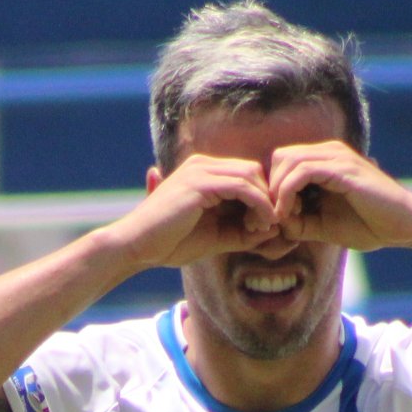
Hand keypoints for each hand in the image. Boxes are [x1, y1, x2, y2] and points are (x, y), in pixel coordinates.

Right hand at [112, 155, 285, 269]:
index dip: (264, 199)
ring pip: (251, 175)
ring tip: (266, 227)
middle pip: (253, 170)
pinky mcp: (199, 183)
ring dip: (266, 202)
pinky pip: (241, 186)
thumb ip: (243, 231)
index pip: (247, 175)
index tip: (268, 226)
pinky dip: (258, 204)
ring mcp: (200, 170)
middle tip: (270, 226)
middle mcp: (203, 165)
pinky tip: (261, 224)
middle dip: (269, 197)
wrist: (137, 246)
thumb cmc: (172, 243)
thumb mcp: (217, 236)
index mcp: (204, 173)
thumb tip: (274, 229)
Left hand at [265, 142, 411, 251]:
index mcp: (325, 161)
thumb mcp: (324, 225)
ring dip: (277, 192)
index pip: (284, 162)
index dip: (273, 189)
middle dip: (270, 187)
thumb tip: (276, 223)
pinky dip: (288, 192)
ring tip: (281, 218)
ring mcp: (336, 157)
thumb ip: (300, 222)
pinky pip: (302, 171)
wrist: (404, 225)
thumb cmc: (369, 225)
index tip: (275, 218)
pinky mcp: (342, 169)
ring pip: (288, 160)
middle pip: (281, 157)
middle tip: (274, 217)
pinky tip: (289, 213)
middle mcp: (329, 153)